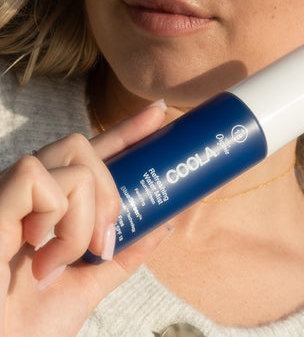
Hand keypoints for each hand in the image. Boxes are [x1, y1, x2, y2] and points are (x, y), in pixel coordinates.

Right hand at [0, 104, 170, 336]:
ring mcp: (9, 195)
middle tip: (104, 240)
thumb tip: (161, 224)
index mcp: (51, 205)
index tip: (159, 114)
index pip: (92, 155)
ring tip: (64, 260)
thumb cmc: (26, 325)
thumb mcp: (88, 285)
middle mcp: (29, 193)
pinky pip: (34, 176)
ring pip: (69, 159)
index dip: (125, 131)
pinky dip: (54, 215)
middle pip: (81, 145)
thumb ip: (123, 254)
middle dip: (110, 189)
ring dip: (84, 214)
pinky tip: (38, 253)